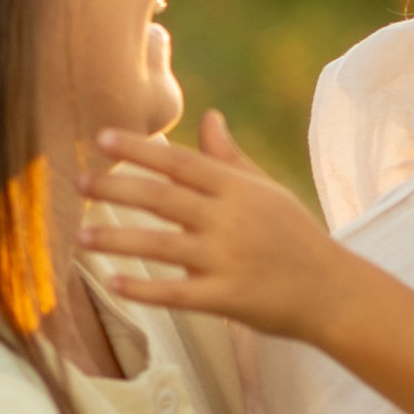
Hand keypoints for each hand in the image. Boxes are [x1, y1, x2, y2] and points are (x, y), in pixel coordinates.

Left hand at [80, 111, 344, 339]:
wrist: (334, 292)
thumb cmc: (296, 237)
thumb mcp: (267, 192)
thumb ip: (230, 158)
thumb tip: (209, 116)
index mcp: (238, 189)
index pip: (180, 163)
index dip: (139, 150)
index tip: (101, 138)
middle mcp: (230, 219)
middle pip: (163, 198)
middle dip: (117, 187)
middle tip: (78, 182)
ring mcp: (228, 259)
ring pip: (162, 245)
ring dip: (117, 240)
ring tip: (80, 236)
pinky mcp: (228, 298)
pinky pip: (177, 293)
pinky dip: (144, 288)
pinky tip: (112, 283)